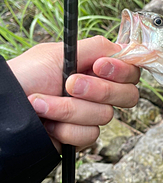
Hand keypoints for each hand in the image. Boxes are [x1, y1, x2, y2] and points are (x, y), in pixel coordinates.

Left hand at [8, 36, 139, 151]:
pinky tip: (48, 124)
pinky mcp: (80, 135)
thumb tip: (123, 48)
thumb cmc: (24, 77)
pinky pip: (89, 135)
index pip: (130, 70)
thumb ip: (96, 47)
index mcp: (95, 68)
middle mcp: (97, 91)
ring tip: (43, 104)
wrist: (4, 110)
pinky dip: (65, 128)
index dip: (121, 70)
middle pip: (128, 95)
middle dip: (98, 90)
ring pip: (105, 116)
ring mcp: (89, 114)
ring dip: (69, 109)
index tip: (99, 67)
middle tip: (69, 85)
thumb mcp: (59, 53)